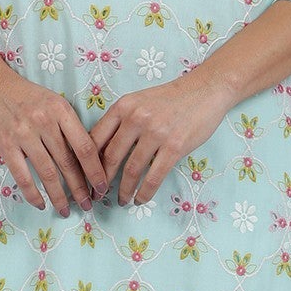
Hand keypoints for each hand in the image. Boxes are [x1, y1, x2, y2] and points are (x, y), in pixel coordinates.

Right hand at [0, 66, 108, 216]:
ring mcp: (24, 135)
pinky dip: (33, 194)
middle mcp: (44, 122)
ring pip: (48, 173)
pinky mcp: (6, 145)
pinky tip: (40, 204)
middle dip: (80, 189)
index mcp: (61, 111)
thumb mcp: (53, 103)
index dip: (96, 171)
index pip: (85, 147)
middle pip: (68, 163)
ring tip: (66, 210)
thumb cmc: (26, 96)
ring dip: (59, 196)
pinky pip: (23, 176)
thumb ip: (68, 127)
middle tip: (88, 205)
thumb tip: (86, 160)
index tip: (101, 187)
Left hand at [88, 72, 235, 206]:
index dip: (87, 162)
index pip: (96, 139)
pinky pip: (154, 177)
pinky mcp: (174, 146)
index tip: (85, 177)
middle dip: (102, 181)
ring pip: (131, 170)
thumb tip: (101, 150)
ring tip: (122, 200)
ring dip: (124, 191)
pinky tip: (140, 199)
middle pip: (110, 157)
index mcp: (123, 106)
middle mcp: (136, 118)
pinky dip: (145, 192)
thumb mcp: (139, 102)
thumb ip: (121, 121)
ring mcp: (156, 133)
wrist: (205, 89)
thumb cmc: (171, 98)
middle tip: (98, 195)